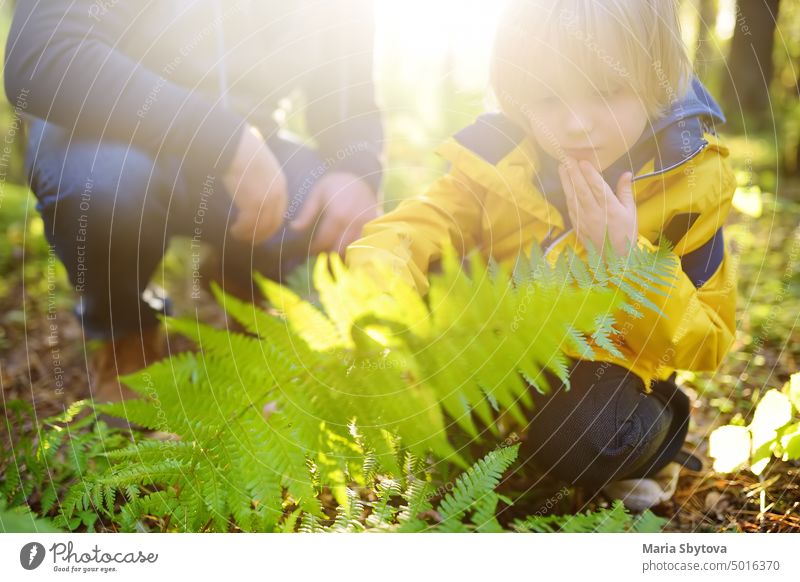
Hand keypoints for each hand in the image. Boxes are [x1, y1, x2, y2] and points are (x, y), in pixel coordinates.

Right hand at [223, 126, 287, 243]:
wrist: (236, 146)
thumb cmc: (241, 150)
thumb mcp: (258, 164)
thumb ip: (260, 177)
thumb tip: (250, 184)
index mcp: (280, 184)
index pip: (279, 211)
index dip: (270, 223)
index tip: (260, 228)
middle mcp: (277, 194)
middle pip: (273, 223)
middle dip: (262, 234)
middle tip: (250, 240)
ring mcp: (267, 199)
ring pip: (261, 227)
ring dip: (249, 235)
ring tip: (237, 235)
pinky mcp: (254, 203)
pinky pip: (248, 224)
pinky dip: (241, 231)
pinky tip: (233, 230)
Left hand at [290, 172, 378, 255]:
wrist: (358, 176)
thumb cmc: (334, 185)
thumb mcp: (317, 194)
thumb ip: (306, 213)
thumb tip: (293, 227)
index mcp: (337, 214)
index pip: (324, 241)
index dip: (315, 248)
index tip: (311, 250)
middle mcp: (354, 220)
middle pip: (340, 248)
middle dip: (329, 253)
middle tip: (323, 252)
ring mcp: (367, 222)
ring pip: (354, 248)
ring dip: (344, 252)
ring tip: (335, 249)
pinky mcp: (375, 224)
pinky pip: (367, 242)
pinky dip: (357, 248)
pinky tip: (349, 246)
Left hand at [558, 159, 637, 256]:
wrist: (615, 259)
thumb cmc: (626, 233)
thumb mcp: (631, 212)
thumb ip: (626, 192)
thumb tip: (627, 173)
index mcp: (611, 210)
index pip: (599, 188)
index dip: (590, 174)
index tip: (583, 161)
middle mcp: (596, 214)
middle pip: (582, 191)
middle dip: (574, 173)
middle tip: (567, 157)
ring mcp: (584, 220)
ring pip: (573, 198)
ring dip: (566, 181)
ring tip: (562, 166)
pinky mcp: (577, 225)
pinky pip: (570, 207)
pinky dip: (567, 194)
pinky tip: (564, 184)